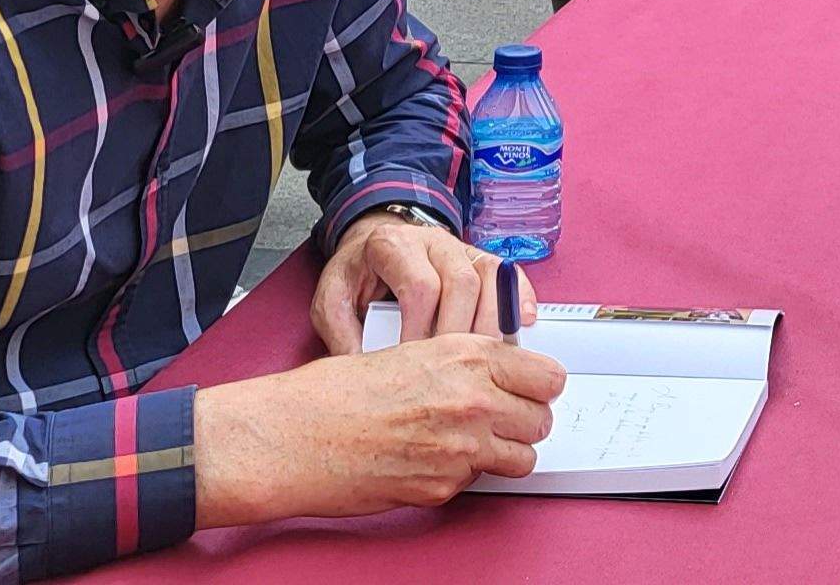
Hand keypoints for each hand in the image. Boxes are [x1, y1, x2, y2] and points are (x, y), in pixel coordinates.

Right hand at [192, 329, 566, 524]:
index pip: (547, 375)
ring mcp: (460, 448)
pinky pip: (477, 483)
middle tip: (501, 420)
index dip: (538, 385)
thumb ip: (460, 363)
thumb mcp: (408, 353)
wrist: (292, 436)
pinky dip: (462, 476)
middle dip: (524, 421)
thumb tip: (496, 376)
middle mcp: (471, 400)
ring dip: (504, 453)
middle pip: (542, 419)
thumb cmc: (335, 393)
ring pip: (523, 458)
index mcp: (464, 356)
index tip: (529, 389)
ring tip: (472, 444)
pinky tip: (430, 460)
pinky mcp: (442, 487)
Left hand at [311, 209, 528, 356]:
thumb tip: (361, 375)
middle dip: (462, 332)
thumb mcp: (332, 299)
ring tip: (486, 362)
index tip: (416, 362)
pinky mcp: (481, 259)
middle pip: (463, 282)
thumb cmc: (357, 275)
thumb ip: (341, 333)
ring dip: (492, 323)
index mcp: (392, 246)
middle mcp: (432, 242)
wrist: (372, 244)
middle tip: (456, 373)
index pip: (420, 286)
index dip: (422, 329)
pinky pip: (510, 275)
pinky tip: (519, 327)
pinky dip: (518, 300)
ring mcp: (461, 248)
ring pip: (490, 279)